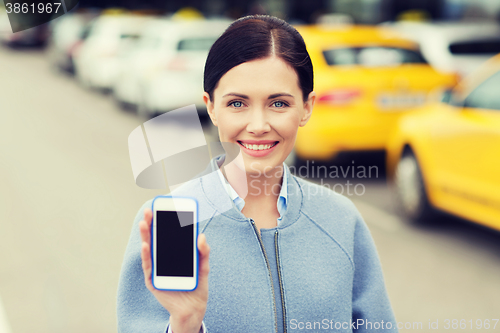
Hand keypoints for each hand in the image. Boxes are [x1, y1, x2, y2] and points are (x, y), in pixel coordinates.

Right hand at [140, 208, 209, 332]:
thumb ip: (204, 251)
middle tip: (149, 210)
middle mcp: (163, 259)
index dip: (165, 221)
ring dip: (145, 236)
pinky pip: (149, 266)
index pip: (168, 234)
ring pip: (149, 249)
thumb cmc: (197, 285)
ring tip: (144, 222)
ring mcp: (157, 269)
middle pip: (155, 239)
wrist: (194, 308)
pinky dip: (146, 255)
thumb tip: (201, 236)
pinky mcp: (153, 280)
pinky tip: (146, 244)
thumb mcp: (204, 266)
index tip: (163, 207)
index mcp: (175, 254)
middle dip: (152, 224)